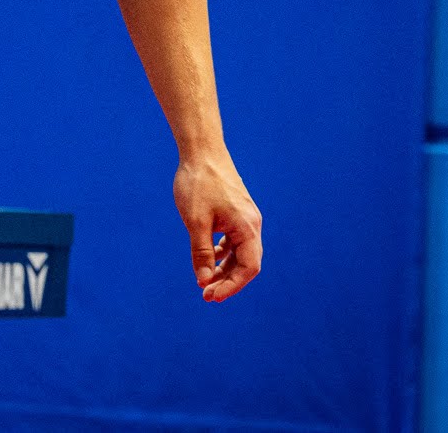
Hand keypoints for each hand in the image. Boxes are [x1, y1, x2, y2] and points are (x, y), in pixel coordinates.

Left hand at [173, 152, 261, 301]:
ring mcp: (244, 217)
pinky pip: (233, 240)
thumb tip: (203, 280)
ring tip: (204, 281)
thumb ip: (201, 252)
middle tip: (205, 295)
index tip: (211, 296)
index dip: (232, 286)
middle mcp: (251, 224)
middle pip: (246, 263)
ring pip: (239, 253)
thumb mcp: (196, 221)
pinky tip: (208, 258)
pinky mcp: (235, 212)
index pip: (248, 268)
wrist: (201, 150)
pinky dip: (222, 253)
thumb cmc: (198, 183)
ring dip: (224, 269)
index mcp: (247, 227)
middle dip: (227, 281)